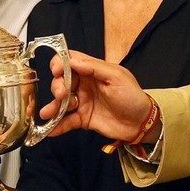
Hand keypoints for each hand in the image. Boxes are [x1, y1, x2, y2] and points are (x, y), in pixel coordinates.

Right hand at [38, 51, 154, 140]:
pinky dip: (57, 125)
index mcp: (93, 71)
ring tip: (47, 113)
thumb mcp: (117, 77)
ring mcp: (83, 102)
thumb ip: (95, 67)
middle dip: (57, 86)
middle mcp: (85, 85)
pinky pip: (67, 121)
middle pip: (62, 81)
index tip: (57, 70)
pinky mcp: (84, 119)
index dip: (60, 63)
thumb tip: (73, 60)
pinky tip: (50, 130)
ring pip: (61, 102)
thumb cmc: (132, 96)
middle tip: (61, 93)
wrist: (141, 123)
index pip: (70, 61)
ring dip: (52, 106)